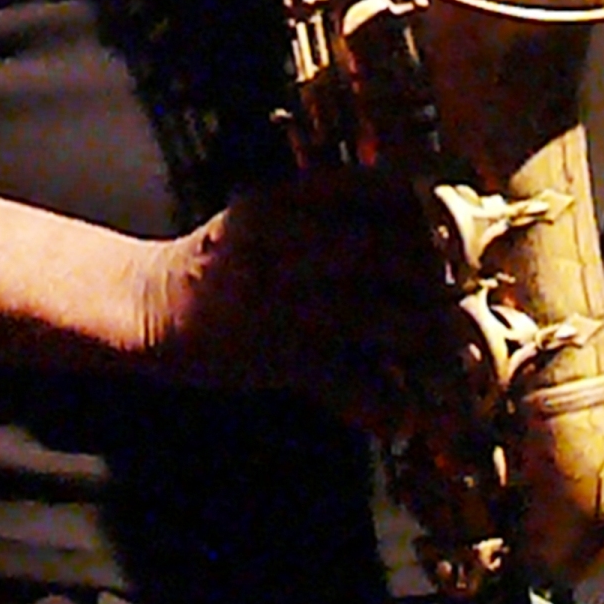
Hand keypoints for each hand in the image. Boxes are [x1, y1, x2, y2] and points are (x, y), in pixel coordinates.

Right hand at [132, 168, 450, 430]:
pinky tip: (400, 413)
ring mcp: (288, 302)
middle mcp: (291, 243)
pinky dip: (383, 404)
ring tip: (436, 348)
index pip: (380, 190)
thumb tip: (411, 208)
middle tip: (452, 297)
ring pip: (381, 315)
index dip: (425, 213)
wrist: (151, 307)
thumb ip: (327, 206)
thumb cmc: (222, 259)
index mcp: (290, 199)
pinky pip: (350, 383)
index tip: (449, 230)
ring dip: (420, 336)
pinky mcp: (282, 357)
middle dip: (432, 278)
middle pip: (391, 253)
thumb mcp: (266, 208)